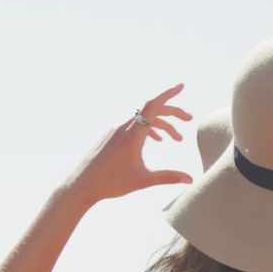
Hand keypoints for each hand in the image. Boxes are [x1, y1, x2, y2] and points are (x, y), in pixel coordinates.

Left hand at [66, 82, 193, 202]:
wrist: (82, 185)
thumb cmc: (110, 184)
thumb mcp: (142, 181)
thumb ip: (167, 177)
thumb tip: (190, 180)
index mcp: (132, 135)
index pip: (152, 105)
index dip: (168, 94)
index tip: (181, 86)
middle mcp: (123, 128)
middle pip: (152, 110)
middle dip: (172, 113)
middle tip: (189, 120)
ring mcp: (115, 131)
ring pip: (143, 119)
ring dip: (161, 125)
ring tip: (176, 139)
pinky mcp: (110, 136)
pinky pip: (133, 125)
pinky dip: (148, 128)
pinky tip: (155, 140)